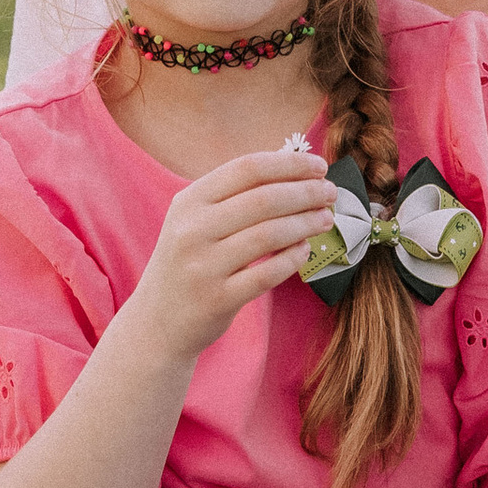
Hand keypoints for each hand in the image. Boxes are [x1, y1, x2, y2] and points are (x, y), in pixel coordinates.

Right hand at [127, 147, 337, 367]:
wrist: (156, 323)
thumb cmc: (188, 263)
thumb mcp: (195, 221)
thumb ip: (234, 196)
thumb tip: (293, 168)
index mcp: (189, 201)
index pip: (247, 168)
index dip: (290, 164)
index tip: (319, 166)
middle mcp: (192, 230)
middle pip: (263, 200)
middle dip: (306, 193)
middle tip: (330, 193)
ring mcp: (203, 266)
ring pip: (269, 235)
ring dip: (305, 223)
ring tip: (325, 219)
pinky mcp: (217, 299)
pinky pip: (267, 274)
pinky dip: (293, 259)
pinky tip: (305, 250)